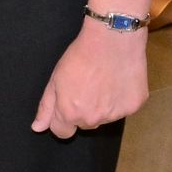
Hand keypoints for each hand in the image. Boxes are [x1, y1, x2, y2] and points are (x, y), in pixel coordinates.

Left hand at [33, 20, 148, 136]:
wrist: (112, 39)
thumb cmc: (81, 55)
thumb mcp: (55, 79)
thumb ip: (46, 107)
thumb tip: (38, 128)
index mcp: (70, 113)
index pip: (62, 132)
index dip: (63, 118)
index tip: (69, 102)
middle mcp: (93, 119)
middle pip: (85, 124)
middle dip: (84, 111)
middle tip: (88, 86)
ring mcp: (115, 114)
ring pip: (106, 117)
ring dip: (104, 105)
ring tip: (105, 81)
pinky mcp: (134, 106)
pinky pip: (124, 109)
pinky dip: (122, 98)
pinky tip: (119, 80)